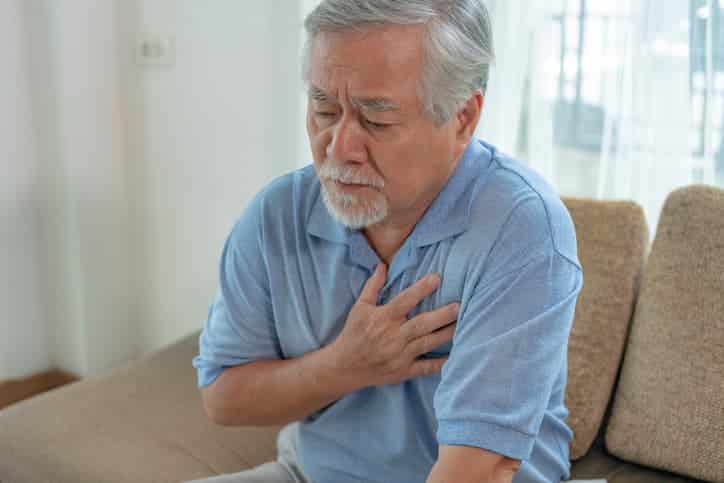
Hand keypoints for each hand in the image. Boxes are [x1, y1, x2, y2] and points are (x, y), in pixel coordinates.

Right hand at [329, 263, 458, 387]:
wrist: (344, 366)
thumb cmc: (353, 333)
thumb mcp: (360, 307)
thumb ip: (373, 286)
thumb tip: (383, 265)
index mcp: (383, 318)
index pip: (404, 301)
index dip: (421, 289)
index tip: (437, 278)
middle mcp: (393, 336)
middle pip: (421, 324)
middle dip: (442, 315)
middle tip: (460, 305)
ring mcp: (400, 355)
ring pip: (427, 343)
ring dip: (446, 334)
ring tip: (464, 324)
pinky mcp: (404, 371)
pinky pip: (425, 368)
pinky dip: (440, 363)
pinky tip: (455, 355)